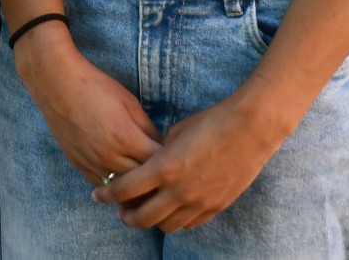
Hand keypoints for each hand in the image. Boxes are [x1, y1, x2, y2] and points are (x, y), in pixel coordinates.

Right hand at [14, 30, 162, 185]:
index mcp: (127, 138)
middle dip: (156, 180)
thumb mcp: (130, 102)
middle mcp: (111, 157)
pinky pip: (102, 186)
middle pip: (142, 182)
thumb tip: (161, 146)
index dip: (170, 163)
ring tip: (146, 185)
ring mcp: (93, 164)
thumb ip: (147, 128)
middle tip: (165, 177)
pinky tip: (122, 183)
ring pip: (122, 190)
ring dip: (135, 189)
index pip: (158, 163)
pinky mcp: (79, 166)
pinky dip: (114, 187)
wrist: (58, 84)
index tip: (176, 161)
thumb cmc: (96, 87)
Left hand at [94, 97, 287, 232]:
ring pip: (166, 226)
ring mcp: (199, 202)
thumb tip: (150, 160)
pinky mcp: (216, 206)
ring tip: (146, 211)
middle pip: (142, 217)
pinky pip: (189, 224)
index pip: (126, 189)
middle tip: (120, 210)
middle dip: (126, 216)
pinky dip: (176, 220)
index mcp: (164, 167)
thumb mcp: (177, 131)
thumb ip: (160, 150)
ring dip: (152, 221)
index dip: (107, 194)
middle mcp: (179, 191)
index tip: (98, 195)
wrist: (250, 129)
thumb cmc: (212, 122)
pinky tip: (172, 211)